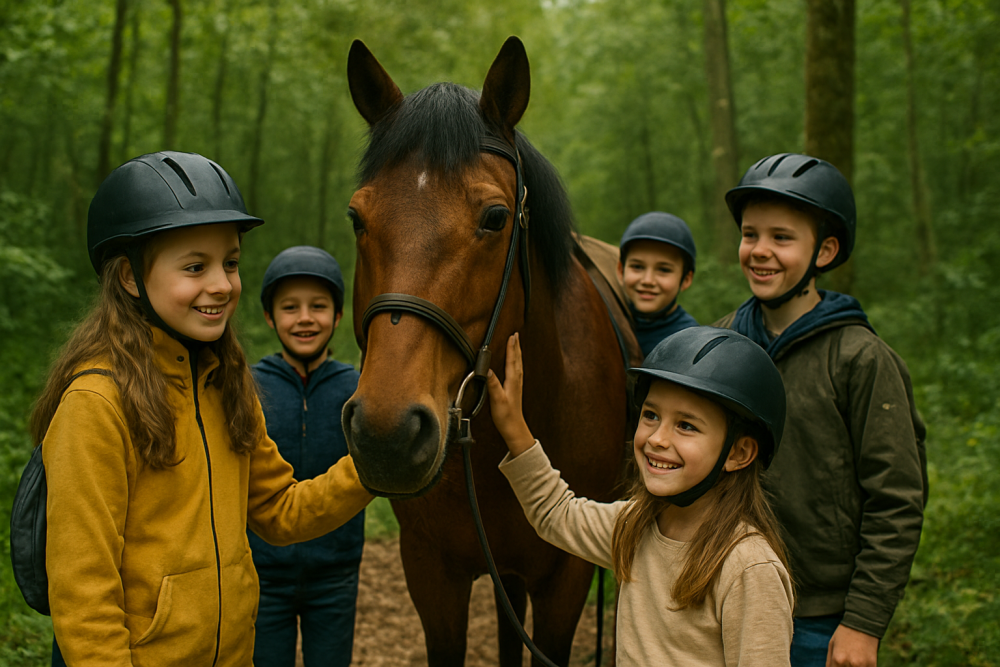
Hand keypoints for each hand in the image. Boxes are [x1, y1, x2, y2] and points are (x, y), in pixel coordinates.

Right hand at [486, 333, 534, 455]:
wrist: (514, 428)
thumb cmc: (506, 416)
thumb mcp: (497, 399)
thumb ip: (493, 384)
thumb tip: (487, 369)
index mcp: (512, 381)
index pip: (512, 360)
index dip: (511, 347)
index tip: (511, 336)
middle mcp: (517, 381)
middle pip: (517, 359)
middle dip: (516, 346)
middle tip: (516, 334)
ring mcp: (517, 385)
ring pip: (518, 364)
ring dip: (517, 353)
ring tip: (516, 344)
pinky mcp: (515, 389)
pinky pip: (517, 370)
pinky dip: (516, 362)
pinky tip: (514, 363)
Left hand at [826, 624, 878, 666]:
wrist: (863, 623)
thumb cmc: (844, 633)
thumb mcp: (832, 645)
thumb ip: (829, 661)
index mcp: (838, 659)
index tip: (838, 664)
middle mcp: (850, 663)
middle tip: (846, 660)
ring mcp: (863, 665)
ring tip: (852, 659)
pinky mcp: (873, 665)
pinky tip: (860, 661)